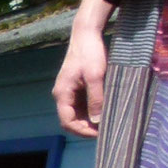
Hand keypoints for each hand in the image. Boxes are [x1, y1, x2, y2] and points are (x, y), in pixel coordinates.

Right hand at [54, 19, 108, 137]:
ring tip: (105, 121)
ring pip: (76, 113)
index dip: (82, 130)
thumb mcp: (96, 76)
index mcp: (62, 94)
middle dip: (86, 127)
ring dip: (89, 119)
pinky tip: (102, 109)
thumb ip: (96, 99)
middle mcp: (62, 95)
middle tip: (104, 129)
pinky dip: (90, 110)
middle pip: (70, 120)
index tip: (98, 133)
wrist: (86, 34)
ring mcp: (68, 91)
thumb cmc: (90, 53)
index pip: (67, 122)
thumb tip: (98, 120)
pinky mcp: (75, 87)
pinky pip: (80, 104)